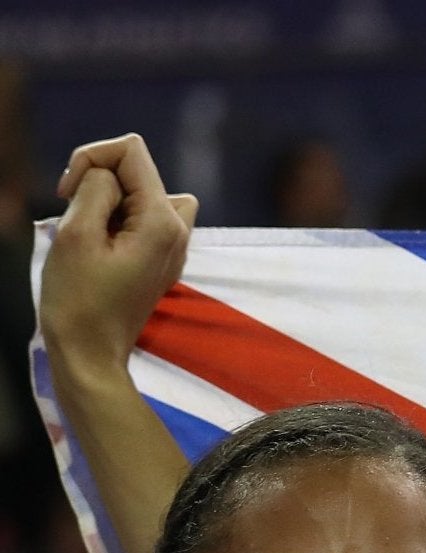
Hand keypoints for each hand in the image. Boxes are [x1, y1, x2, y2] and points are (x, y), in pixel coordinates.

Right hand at [41, 133, 196, 377]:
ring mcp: (174, 246)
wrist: (91, 352)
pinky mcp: (161, 259)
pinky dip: (116, 218)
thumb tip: (107, 173)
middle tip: (72, 213)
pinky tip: (98, 244)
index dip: (91, 158)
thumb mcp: (76, 232)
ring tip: (86, 229)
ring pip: (138, 192)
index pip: (130, 150)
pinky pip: (140, 217)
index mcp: (163, 221)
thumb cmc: (78, 296)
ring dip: (107, 199)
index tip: (68, 192)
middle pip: (136, 169)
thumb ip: (95, 188)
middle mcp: (179, 230)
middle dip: (98, 179)